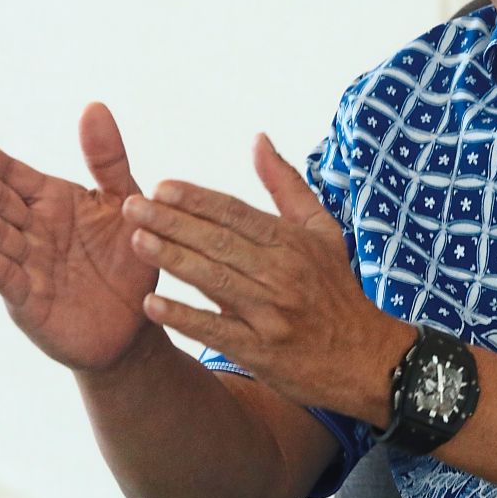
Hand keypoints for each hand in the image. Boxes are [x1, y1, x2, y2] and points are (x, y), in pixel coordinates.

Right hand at [0, 103, 159, 370]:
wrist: (138, 319)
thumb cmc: (130, 256)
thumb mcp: (123, 200)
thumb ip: (108, 158)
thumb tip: (94, 106)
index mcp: (55, 203)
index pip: (18, 177)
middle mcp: (35, 231)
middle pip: (0, 202)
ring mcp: (29, 265)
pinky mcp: (30, 300)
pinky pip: (7, 276)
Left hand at [121, 135, 409, 419]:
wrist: (364, 358)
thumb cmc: (336, 288)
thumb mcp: (322, 229)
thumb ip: (286, 184)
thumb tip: (258, 139)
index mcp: (294, 242)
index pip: (238, 213)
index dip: (198, 199)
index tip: (161, 186)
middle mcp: (283, 273)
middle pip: (220, 242)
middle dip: (173, 222)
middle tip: (132, 207)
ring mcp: (272, 312)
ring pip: (214, 280)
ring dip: (172, 260)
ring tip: (136, 241)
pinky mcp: (262, 350)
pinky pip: (216, 330)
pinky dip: (184, 317)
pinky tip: (152, 305)